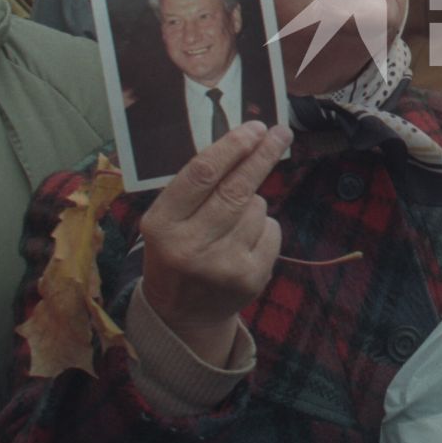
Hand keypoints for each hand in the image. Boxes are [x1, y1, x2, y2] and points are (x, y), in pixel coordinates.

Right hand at [139, 122, 290, 363]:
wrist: (182, 315)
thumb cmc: (176, 251)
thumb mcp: (167, 221)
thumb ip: (194, 188)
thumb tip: (241, 140)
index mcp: (161, 225)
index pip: (201, 175)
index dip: (232, 147)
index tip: (254, 127)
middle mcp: (190, 246)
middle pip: (237, 189)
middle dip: (262, 156)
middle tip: (280, 133)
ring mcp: (222, 265)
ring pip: (258, 208)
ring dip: (253, 203)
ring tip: (232, 223)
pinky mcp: (250, 278)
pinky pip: (271, 230)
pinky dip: (264, 228)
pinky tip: (244, 243)